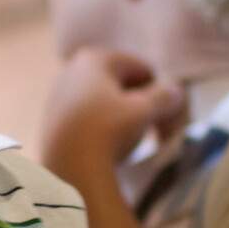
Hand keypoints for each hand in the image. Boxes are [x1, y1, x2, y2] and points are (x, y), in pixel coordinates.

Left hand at [40, 48, 187, 184]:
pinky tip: (109, 148)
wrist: (69, 169)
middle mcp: (72, 70)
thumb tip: (176, 92)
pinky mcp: (52, 121)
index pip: (142, 70)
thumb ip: (164, 97)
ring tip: (133, 141)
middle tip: (160, 133)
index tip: (165, 117)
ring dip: (125, 119)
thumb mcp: (145, 110)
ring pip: (105, 103)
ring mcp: (58, 95)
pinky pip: (88, 118)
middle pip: (122, 85)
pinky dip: (104, 129)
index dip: (160, 94)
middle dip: (143, 107)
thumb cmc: (108, 130)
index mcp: (94, 58)